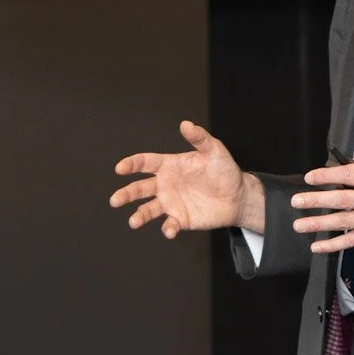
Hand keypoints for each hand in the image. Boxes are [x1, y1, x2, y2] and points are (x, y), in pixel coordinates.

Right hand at [110, 120, 262, 238]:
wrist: (238, 196)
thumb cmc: (224, 170)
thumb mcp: (214, 150)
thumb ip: (199, 138)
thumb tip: (186, 124)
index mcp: (169, 165)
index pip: (145, 162)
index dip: (131, 164)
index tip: (120, 168)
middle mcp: (165, 184)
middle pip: (140, 188)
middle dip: (126, 194)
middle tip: (115, 200)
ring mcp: (171, 202)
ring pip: (148, 209)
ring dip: (139, 215)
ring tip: (133, 221)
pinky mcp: (180, 219)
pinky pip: (169, 224)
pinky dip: (167, 228)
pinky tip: (169, 230)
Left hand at [291, 159, 353, 253]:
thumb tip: (346, 167)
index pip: (347, 175)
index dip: (326, 176)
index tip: (310, 178)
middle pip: (341, 199)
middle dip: (316, 200)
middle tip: (297, 201)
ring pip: (343, 222)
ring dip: (319, 224)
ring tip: (300, 224)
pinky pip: (353, 240)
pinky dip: (334, 245)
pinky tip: (318, 246)